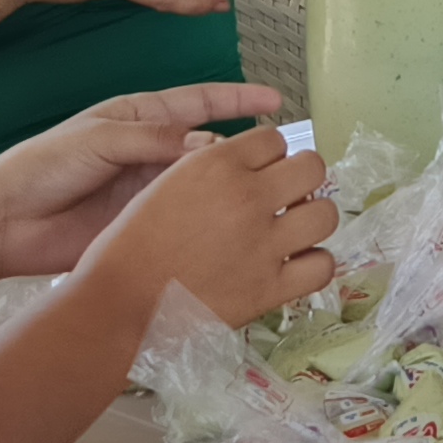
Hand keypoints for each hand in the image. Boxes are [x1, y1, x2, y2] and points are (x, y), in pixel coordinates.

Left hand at [0, 83, 289, 275]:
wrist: (8, 222)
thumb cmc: (47, 165)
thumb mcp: (100, 138)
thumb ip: (154, 139)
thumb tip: (211, 145)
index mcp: (140, 118)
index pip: (200, 102)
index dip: (238, 99)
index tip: (276, 100)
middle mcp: (152, 152)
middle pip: (209, 145)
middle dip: (245, 146)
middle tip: (282, 157)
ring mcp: (150, 190)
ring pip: (202, 184)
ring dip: (231, 185)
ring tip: (266, 191)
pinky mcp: (145, 225)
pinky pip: (184, 217)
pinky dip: (208, 218)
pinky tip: (234, 225)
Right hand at [69, 122, 337, 333]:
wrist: (116, 303)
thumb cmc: (126, 246)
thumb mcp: (165, 184)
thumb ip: (209, 171)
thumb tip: (244, 170)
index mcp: (217, 164)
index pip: (274, 138)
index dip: (269, 157)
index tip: (259, 175)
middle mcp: (248, 196)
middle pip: (312, 167)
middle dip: (301, 180)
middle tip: (284, 200)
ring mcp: (264, 244)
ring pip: (326, 213)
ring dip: (312, 219)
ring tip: (292, 233)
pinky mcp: (270, 288)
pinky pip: (322, 265)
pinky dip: (313, 265)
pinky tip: (294, 268)